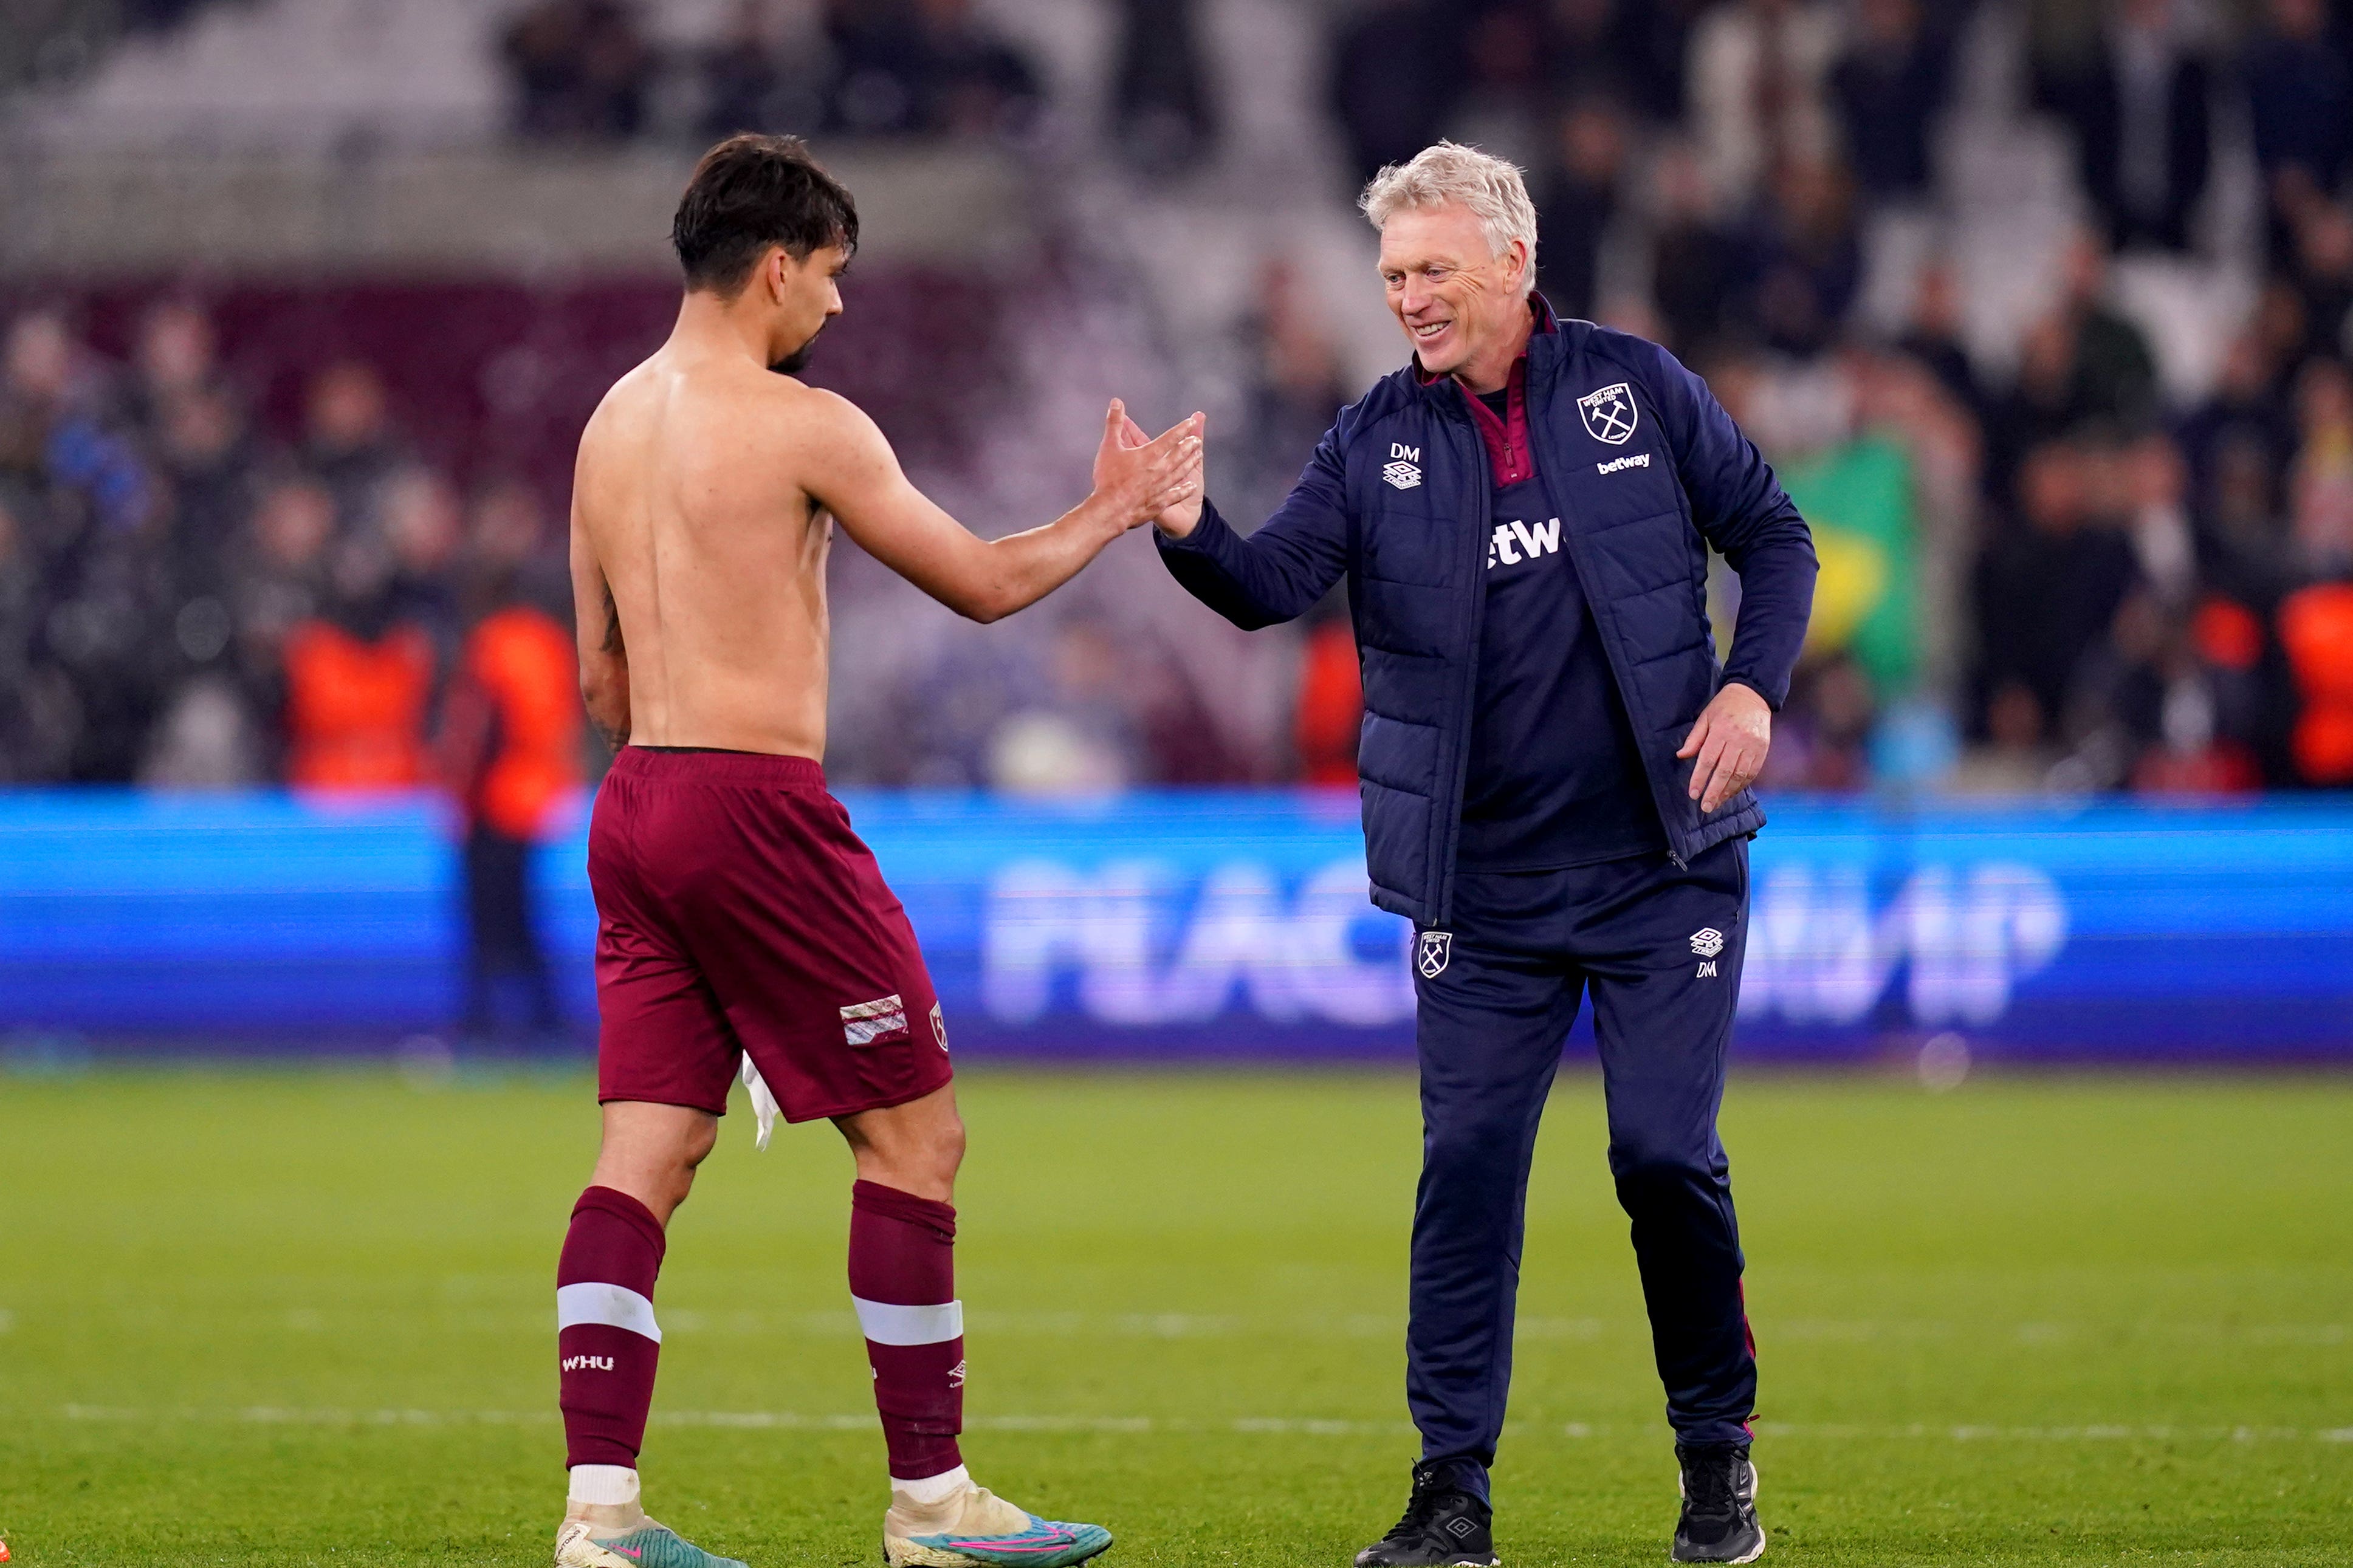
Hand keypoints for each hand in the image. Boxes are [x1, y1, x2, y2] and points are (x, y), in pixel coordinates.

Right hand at [1092, 399, 1201, 530]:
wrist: (1112, 510)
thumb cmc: (1109, 478)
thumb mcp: (1109, 446)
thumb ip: (1115, 423)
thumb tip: (1117, 402)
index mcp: (1150, 455)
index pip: (1170, 438)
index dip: (1181, 429)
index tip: (1190, 423)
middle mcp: (1160, 470)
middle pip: (1179, 455)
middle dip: (1189, 446)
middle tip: (1196, 440)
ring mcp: (1162, 487)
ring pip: (1181, 472)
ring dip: (1190, 463)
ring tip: (1198, 456)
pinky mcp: (1160, 503)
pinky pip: (1176, 495)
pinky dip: (1184, 490)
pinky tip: (1191, 486)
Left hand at [1676, 682, 1771, 814]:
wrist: (1753, 696)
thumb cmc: (1724, 706)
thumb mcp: (1705, 717)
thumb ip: (1694, 739)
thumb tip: (1681, 756)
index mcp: (1721, 730)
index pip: (1708, 760)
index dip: (1700, 778)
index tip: (1693, 793)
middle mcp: (1739, 739)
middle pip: (1725, 771)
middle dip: (1714, 792)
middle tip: (1705, 806)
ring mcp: (1753, 746)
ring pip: (1740, 775)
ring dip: (1728, 792)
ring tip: (1717, 803)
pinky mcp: (1763, 750)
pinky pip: (1752, 772)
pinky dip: (1741, 785)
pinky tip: (1731, 792)